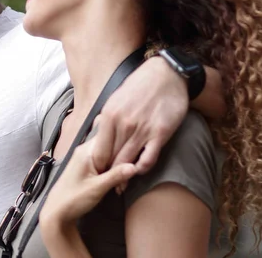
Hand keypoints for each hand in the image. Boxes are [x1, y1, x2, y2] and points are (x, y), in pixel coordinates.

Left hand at [40, 136, 137, 225]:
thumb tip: (135, 166)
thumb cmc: (74, 199)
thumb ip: (116, 175)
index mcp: (87, 150)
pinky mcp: (88, 166)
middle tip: (130, 173)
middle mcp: (86, 149)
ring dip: (118, 165)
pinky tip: (118, 181)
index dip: (124, 145)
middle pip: (111, 145)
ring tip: (123, 181)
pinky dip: (112, 169)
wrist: (57, 211)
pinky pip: (105, 161)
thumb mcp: (97, 188)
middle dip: (123, 157)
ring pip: (109, 154)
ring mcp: (86, 157)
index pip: (111, 137)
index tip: (135, 159)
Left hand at [91, 56, 188, 175]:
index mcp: (109, 116)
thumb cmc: (139, 86)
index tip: (97, 173)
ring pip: (127, 162)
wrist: (165, 75)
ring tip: (121, 186)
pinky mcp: (160, 134)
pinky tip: (139, 171)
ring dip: (124, 177)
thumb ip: (106, 118)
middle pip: (111, 159)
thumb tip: (95, 132)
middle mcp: (123, 125)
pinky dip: (142, 169)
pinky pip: (148, 159)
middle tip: (107, 185)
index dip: (97, 165)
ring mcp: (141, 130)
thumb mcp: (115, 99)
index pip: (98, 151)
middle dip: (108, 175)